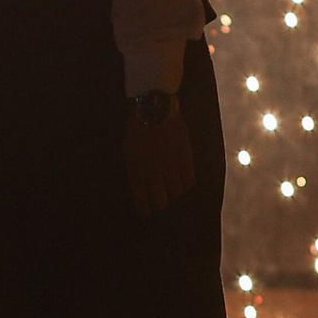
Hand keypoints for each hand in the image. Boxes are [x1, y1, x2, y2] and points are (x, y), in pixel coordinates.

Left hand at [122, 99, 194, 214]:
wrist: (154, 106)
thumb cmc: (136, 128)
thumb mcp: (127, 150)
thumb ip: (134, 171)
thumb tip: (140, 190)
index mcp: (136, 170)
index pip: (141, 201)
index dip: (144, 209)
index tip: (146, 210)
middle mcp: (154, 171)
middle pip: (161, 202)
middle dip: (159, 203)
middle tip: (160, 200)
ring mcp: (171, 164)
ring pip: (176, 193)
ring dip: (173, 192)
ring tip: (171, 186)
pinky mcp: (185, 157)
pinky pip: (189, 180)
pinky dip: (186, 183)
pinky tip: (182, 179)